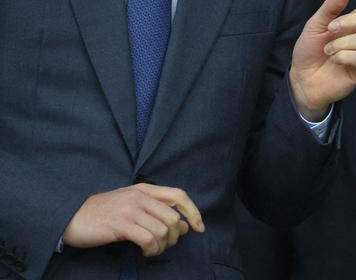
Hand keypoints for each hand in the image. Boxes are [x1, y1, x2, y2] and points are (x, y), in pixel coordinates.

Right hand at [62, 184, 203, 255]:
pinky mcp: (121, 224)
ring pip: (163, 230)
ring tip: (152, 250)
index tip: (199, 228)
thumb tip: (181, 224)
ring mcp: (130, 209)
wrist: (71, 217)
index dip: (193, 212)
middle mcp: (140, 196)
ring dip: (162, 246)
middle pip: (174, 217)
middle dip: (175, 236)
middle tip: (165, 245)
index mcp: (145, 189)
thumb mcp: (130, 203)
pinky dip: (152, 249)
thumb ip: (154, 209)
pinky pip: (149, 239)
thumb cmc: (102, 213)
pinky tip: (144, 251)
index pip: (179, 195)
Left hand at [289, 0, 355, 119]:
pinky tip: (335, 60)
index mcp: (353, 23)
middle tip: (330, 29)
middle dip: (351, 21)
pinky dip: (344, 56)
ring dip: (342, 43)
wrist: (302, 79)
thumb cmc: (309, 51)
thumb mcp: (314, 25)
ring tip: (328, 50)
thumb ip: (330, 8)